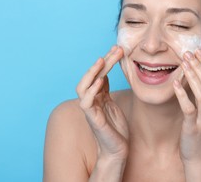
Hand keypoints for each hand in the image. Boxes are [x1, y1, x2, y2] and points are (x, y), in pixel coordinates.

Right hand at [76, 45, 128, 159]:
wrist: (117, 151)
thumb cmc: (116, 129)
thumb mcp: (112, 104)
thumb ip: (106, 90)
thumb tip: (105, 72)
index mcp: (97, 96)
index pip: (98, 73)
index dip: (107, 61)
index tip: (117, 49)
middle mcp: (91, 101)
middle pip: (91, 76)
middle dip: (103, 61)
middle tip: (116, 49)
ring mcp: (90, 110)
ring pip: (83, 86)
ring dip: (92, 72)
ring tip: (102, 60)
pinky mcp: (93, 120)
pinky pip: (86, 103)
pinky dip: (91, 90)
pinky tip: (99, 80)